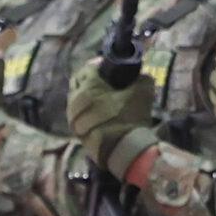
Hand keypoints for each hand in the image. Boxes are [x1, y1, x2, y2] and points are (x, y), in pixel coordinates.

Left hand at [67, 64, 157, 179]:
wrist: (124, 150)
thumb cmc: (131, 117)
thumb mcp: (143, 91)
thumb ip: (141, 77)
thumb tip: (140, 75)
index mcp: (88, 86)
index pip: (88, 67)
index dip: (99, 65)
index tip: (108, 68)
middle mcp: (75, 99)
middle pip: (78, 83)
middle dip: (90, 80)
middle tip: (104, 84)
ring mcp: (72, 117)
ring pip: (76, 100)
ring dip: (87, 98)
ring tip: (101, 101)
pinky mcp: (75, 131)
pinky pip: (77, 115)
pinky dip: (85, 112)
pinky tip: (98, 115)